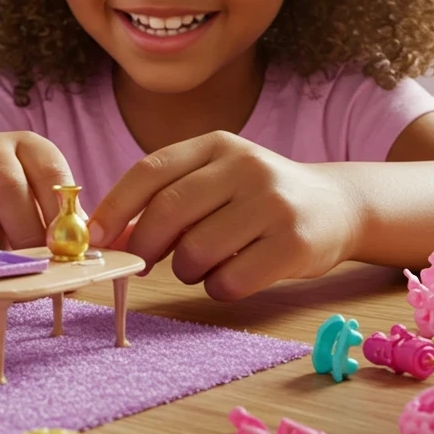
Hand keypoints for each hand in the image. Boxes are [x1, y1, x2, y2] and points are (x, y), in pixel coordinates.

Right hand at [0, 131, 76, 259]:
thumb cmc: (9, 198)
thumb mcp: (39, 197)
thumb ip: (63, 220)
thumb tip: (91, 251)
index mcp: (26, 145)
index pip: (50, 169)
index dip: (60, 211)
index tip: (65, 245)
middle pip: (7, 187)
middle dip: (25, 233)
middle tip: (35, 264)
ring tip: (5, 269)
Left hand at [87, 131, 361, 300]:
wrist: (338, 206)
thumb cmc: (258, 199)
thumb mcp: (215, 182)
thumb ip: (166, 200)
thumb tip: (106, 235)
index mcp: (217, 145)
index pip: (150, 171)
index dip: (115, 207)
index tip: (94, 238)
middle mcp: (246, 166)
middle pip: (169, 211)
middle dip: (146, 245)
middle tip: (145, 263)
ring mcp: (273, 203)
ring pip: (196, 251)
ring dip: (186, 270)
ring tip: (202, 265)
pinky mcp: (294, 244)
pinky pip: (230, 281)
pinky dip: (217, 288)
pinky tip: (230, 277)